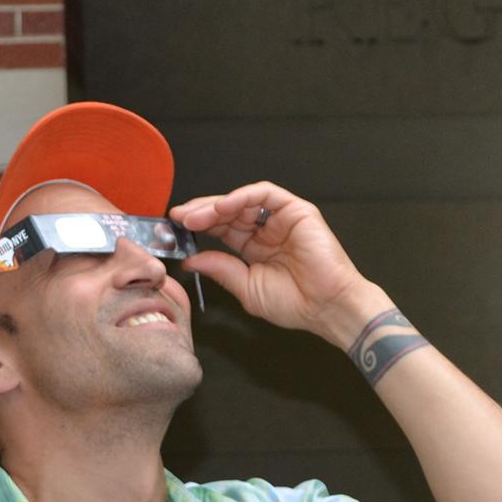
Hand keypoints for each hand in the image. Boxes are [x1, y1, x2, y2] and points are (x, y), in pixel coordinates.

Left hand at [168, 182, 383, 343]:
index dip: (198, 226)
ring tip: (194, 216)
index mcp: (255, 248)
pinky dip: (241, 197)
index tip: (174, 229)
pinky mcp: (296, 210)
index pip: (222, 229)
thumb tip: (190, 260)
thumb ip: (220, 269)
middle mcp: (267, 230)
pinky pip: (264, 194)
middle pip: (228, 212)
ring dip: (216, 205)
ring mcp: (282, 218)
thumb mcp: (246, 287)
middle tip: (178, 218)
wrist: (327, 308)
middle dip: (201, 213)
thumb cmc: (296, 304)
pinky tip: (222, 208)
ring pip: (243, 200)